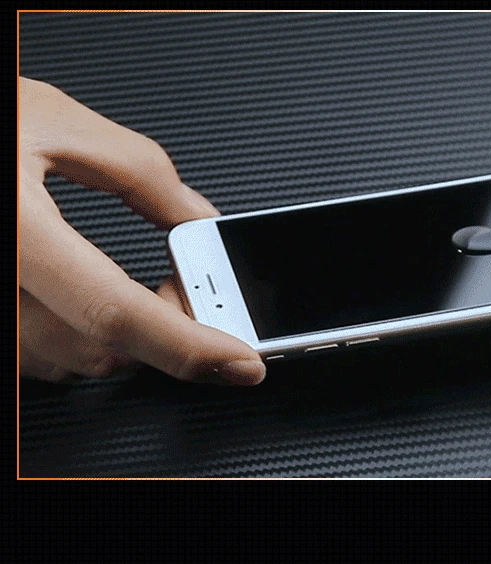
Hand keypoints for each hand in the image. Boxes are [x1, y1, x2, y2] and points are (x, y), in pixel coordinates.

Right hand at [19, 77, 265, 384]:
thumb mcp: (54, 123)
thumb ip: (139, 173)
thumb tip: (197, 217)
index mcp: (12, 230)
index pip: (115, 312)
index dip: (188, 346)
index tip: (239, 362)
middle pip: (98, 352)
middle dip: (162, 332)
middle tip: (186, 289)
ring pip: (66, 362)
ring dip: (118, 336)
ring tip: (131, 285)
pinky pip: (31, 356)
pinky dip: (76, 336)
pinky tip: (82, 300)